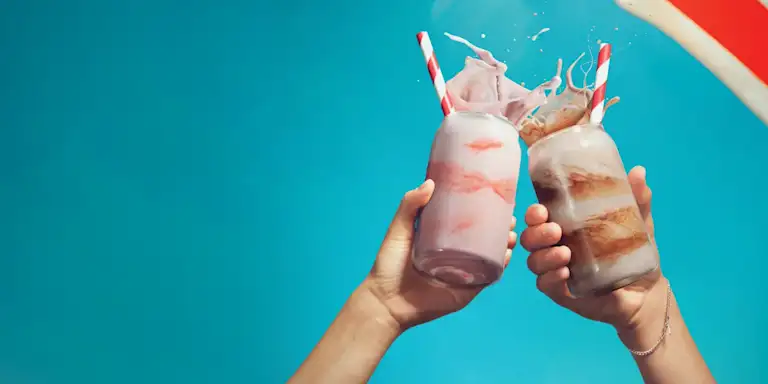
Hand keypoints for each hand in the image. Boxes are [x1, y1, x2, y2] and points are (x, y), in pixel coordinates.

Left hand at [363, 179, 517, 329]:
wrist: (387, 300)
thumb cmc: (389, 264)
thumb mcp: (399, 229)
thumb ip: (410, 206)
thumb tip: (430, 183)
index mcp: (442, 237)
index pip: (467, 219)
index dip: (484, 209)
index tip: (497, 197)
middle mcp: (456, 252)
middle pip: (485, 236)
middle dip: (501, 226)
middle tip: (509, 217)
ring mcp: (464, 271)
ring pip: (491, 255)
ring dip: (505, 243)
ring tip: (511, 233)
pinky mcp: (467, 289)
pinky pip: (488, 277)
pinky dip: (500, 265)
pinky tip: (506, 253)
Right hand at [521, 165, 663, 331]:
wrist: (646, 290)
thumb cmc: (633, 251)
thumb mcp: (637, 222)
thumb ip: (636, 200)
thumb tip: (639, 171)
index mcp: (565, 225)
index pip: (538, 216)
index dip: (533, 213)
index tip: (542, 210)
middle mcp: (555, 246)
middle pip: (529, 238)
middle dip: (536, 233)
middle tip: (556, 230)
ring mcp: (556, 270)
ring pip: (534, 261)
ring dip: (544, 256)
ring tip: (565, 254)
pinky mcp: (562, 292)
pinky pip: (545, 285)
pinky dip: (550, 278)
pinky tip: (565, 273)